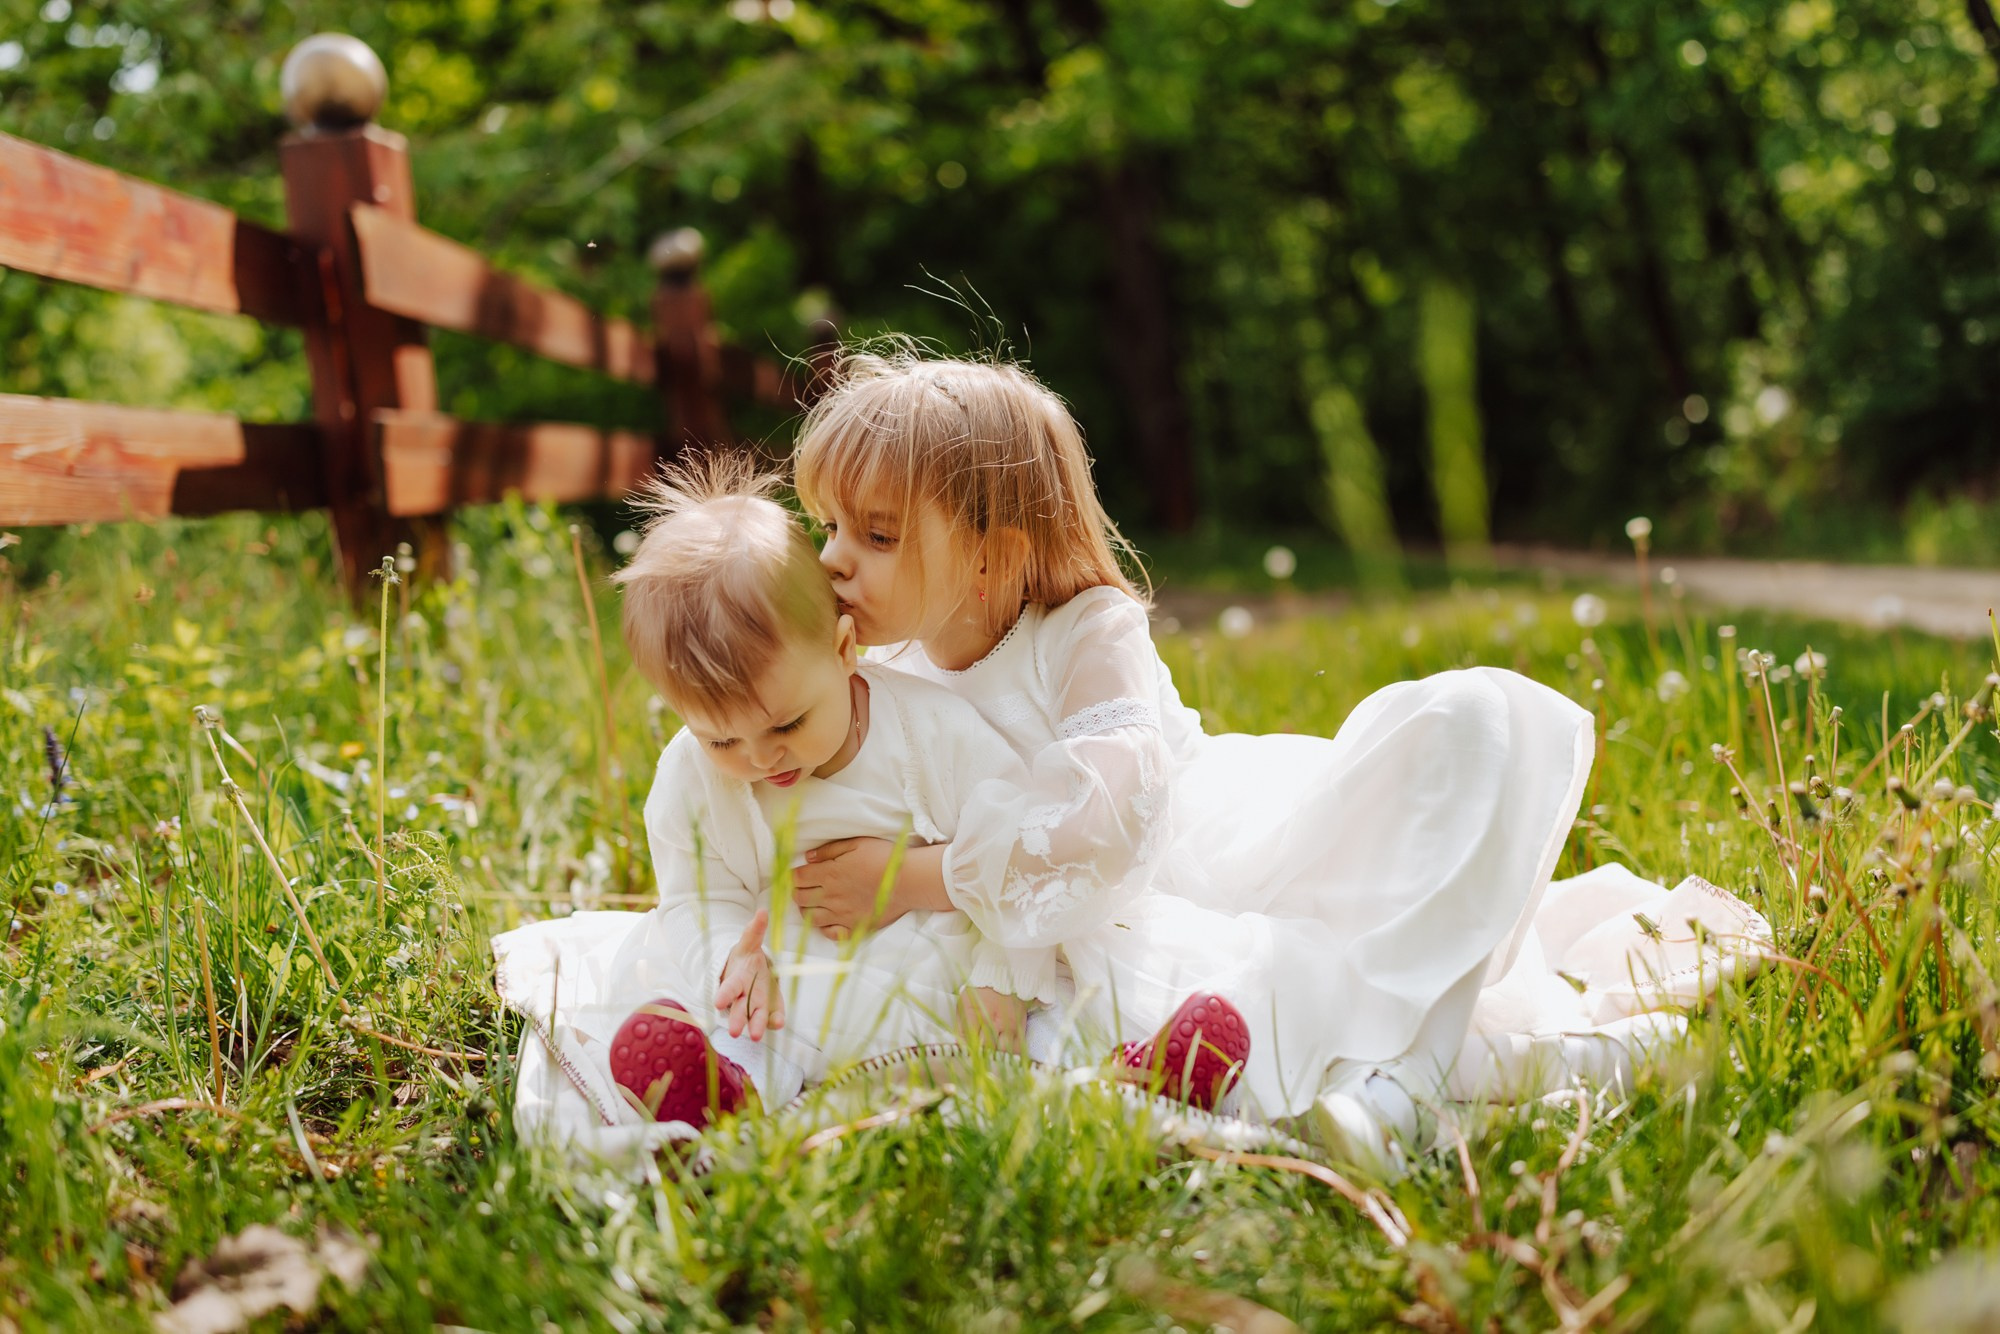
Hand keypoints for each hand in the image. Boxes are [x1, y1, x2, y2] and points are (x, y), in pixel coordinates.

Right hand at [713, 909, 783, 1039]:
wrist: (750, 970)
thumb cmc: (746, 959)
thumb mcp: (748, 944)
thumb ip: (754, 931)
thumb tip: (762, 912)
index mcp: (737, 978)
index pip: (729, 987)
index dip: (724, 994)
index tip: (717, 1003)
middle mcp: (744, 995)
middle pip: (739, 1007)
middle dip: (738, 1019)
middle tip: (735, 1032)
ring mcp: (756, 1004)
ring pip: (754, 1016)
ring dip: (755, 1025)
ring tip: (755, 1036)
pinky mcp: (769, 1008)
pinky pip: (771, 1014)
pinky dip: (775, 1019)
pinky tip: (779, 1023)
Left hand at [792, 837, 899, 940]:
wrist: (909, 881)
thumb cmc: (884, 858)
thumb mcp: (856, 844)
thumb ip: (829, 850)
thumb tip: (808, 858)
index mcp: (829, 873)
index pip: (797, 878)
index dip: (792, 876)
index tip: (796, 874)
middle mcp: (831, 896)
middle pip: (799, 898)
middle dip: (797, 892)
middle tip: (804, 887)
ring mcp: (841, 914)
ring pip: (810, 918)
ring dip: (807, 910)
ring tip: (814, 903)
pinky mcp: (854, 927)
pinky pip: (830, 934)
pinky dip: (824, 928)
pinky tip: (829, 920)